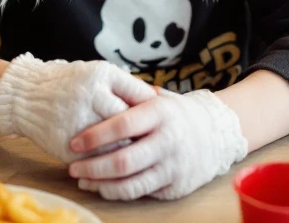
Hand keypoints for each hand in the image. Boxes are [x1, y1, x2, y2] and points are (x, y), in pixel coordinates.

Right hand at [0, 53, 156, 164]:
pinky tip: (108, 158)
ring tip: (129, 149)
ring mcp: (75, 122)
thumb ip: (128, 85)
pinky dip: (104, 161)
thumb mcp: (100, 72)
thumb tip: (159, 101)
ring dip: (123, 150)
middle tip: (146, 139)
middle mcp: (88, 97)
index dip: (150, 112)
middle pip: (127, 123)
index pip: (138, 98)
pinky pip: (94, 160)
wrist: (27, 96)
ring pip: (114, 145)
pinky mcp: (65, 146)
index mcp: (100, 76)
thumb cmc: (72, 83)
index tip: (155, 119)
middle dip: (139, 133)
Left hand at [69, 89, 246, 200]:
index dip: (95, 136)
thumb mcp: (158, 98)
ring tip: (82, 180)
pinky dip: (117, 192)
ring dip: (100, 184)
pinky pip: (140, 193)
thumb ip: (129, 98)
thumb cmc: (175, 114)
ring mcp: (173, 166)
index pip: (123, 125)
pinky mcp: (175, 186)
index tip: (74, 141)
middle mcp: (169, 140)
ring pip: (130, 184)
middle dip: (92, 167)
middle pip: (123, 161)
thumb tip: (91, 95)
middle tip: (72, 167)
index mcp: (161, 112)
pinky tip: (102, 187)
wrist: (215, 134)